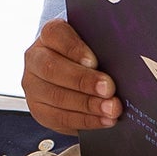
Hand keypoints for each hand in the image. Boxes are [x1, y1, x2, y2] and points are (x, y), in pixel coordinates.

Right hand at [23, 18, 121, 133]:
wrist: (72, 74)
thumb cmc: (87, 57)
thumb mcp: (92, 45)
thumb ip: (100, 48)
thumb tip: (123, 60)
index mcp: (48, 35)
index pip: (55, 35)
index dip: (74, 49)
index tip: (94, 61)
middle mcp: (35, 58)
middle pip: (52, 68)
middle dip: (83, 81)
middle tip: (109, 89)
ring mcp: (33, 85)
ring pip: (56, 96)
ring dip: (87, 105)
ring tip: (111, 109)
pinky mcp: (39, 109)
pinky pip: (59, 118)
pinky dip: (85, 120)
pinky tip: (103, 120)